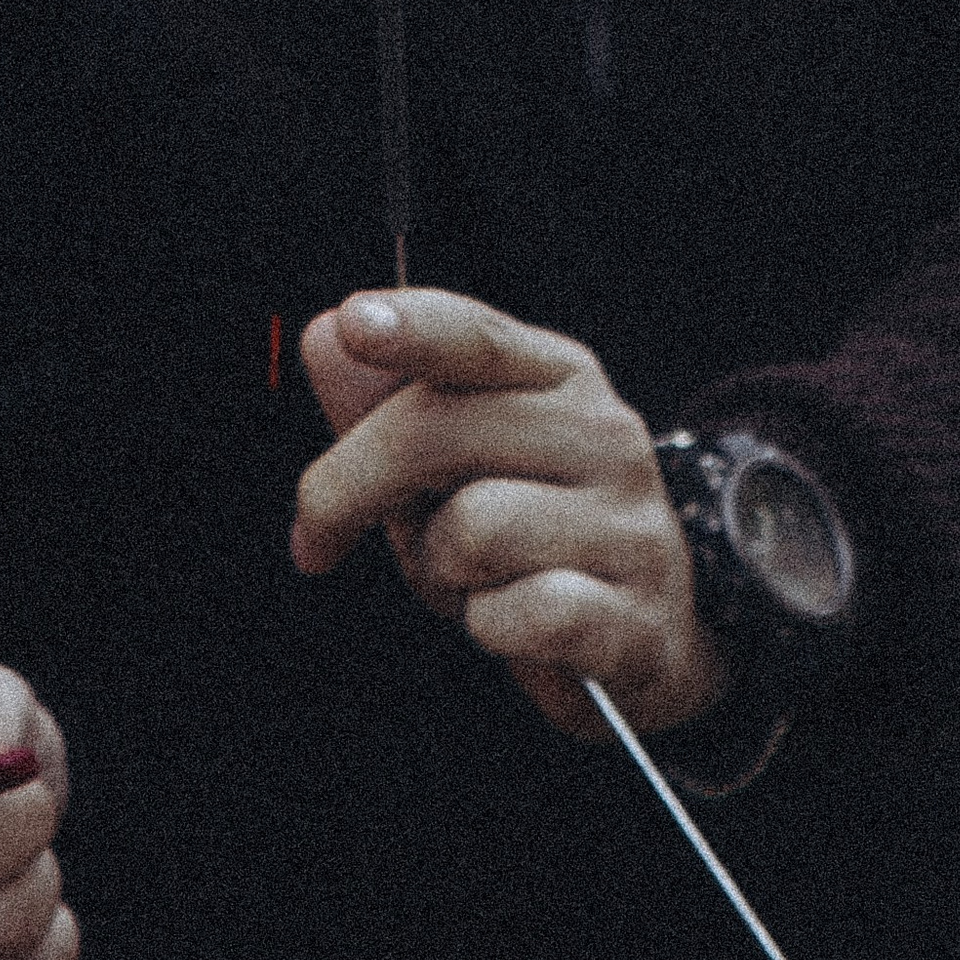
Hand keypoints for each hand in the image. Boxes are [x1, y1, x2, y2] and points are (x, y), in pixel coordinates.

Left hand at [292, 289, 727, 744]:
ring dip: (439, 570)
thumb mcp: (448, 466)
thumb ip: (384, 404)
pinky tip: (512, 624)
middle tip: (318, 535)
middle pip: (436, 433)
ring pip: (472, 529)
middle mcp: (603, 433)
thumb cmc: (527, 536)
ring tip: (467, 580)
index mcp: (556, 376)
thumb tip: (324, 339)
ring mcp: (629, 525)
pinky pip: (520, 613)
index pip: (478, 338)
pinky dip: (490, 627)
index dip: (414, 327)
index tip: (354, 324)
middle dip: (347, 490)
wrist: (642, 636)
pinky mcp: (634, 617)